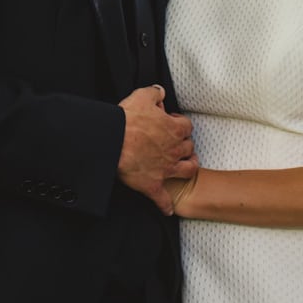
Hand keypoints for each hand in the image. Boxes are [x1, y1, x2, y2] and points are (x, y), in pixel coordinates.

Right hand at [117, 84, 194, 213]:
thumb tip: (161, 92)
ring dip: (188, 168)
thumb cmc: (127, 120)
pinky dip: (166, 205)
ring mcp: (165, 169)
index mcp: (174, 129)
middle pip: (189, 147)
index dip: (180, 123)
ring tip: (186, 166)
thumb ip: (154, 93)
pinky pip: (163, 199)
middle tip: (177, 143)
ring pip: (188, 170)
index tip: (172, 122)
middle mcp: (174, 150)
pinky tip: (168, 210)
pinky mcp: (152, 184)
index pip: (187, 125)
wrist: (113, 142)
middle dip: (186, 145)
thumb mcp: (142, 96)